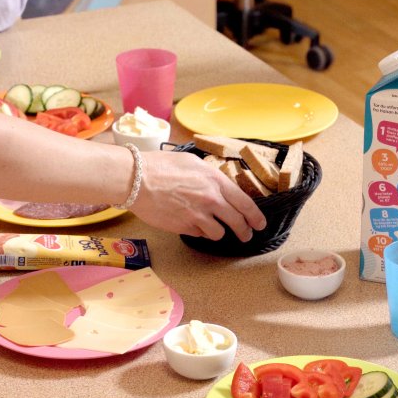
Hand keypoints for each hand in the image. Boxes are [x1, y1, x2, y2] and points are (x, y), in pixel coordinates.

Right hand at [130, 151, 265, 240]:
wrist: (137, 180)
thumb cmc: (160, 166)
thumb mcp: (192, 163)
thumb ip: (209, 177)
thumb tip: (218, 187)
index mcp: (215, 181)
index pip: (245, 203)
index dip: (256, 216)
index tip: (260, 223)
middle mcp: (211, 199)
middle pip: (237, 222)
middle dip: (245, 231)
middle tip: (246, 234)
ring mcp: (198, 216)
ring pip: (219, 233)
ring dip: (219, 232)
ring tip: (214, 229)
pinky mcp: (184, 227)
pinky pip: (200, 234)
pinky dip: (199, 232)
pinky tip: (192, 224)